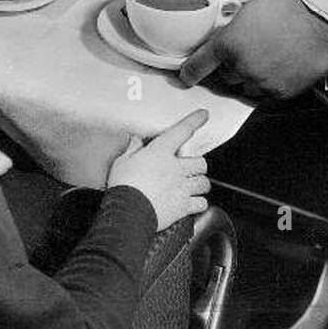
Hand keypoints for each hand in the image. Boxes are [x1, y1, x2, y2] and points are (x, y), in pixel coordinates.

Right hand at [107, 108, 210, 230]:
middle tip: (191, 168)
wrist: (128, 213)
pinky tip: (192, 203)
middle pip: (201, 162)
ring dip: (200, 183)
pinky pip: (201, 203)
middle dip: (198, 165)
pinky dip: (199, 203)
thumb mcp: (122, 162)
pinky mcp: (183, 207)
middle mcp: (176, 168)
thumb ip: (132, 149)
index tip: (203, 115)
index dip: (195, 120)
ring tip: (194, 185)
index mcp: (160, 153)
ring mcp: (182, 188)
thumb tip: (136, 139)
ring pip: (204, 183)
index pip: (182, 131)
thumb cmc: (124, 187)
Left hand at [178, 0, 327, 99]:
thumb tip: (220, 22)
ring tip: (264, 60)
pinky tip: (279, 67)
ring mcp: (262, 82)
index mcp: (227, 44)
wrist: (317, 15)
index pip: (198, 65)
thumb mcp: (246, 7)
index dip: (190, 72)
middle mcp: (241, 67)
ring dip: (250, 78)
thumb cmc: (284, 6)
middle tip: (243, 55)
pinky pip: (268, 95)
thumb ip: (229, 21)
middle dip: (230, 68)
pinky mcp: (282, 92)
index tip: (187, 75)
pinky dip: (270, 85)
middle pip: (225, 77)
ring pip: (246, 89)